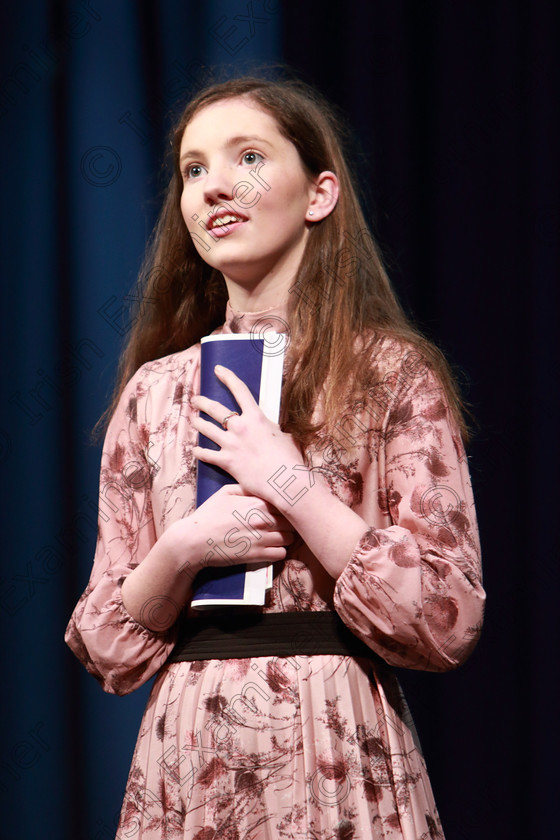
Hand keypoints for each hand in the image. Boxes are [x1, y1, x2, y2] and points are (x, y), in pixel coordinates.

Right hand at [178, 484, 294, 576]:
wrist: (195, 540)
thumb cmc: (208, 515)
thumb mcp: (225, 493)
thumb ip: (246, 488)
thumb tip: (261, 486)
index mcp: (257, 503)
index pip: (286, 503)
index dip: (286, 506)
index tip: (283, 509)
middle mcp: (263, 520)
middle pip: (291, 521)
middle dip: (288, 522)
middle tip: (282, 524)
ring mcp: (262, 538)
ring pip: (290, 538)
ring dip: (286, 537)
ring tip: (278, 536)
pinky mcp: (258, 555)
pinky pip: (281, 554)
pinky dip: (279, 551)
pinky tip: (272, 548)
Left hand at [191, 365, 303, 503]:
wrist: (285, 479)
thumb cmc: (289, 458)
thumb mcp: (283, 434)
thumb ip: (270, 428)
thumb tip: (269, 429)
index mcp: (256, 417)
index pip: (240, 390)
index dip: (227, 377)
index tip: (218, 370)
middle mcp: (240, 427)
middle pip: (215, 409)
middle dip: (202, 402)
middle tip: (195, 400)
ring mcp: (231, 444)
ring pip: (206, 429)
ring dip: (198, 423)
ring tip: (193, 419)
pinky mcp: (227, 462)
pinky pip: (206, 455)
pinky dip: (199, 452)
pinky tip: (195, 450)